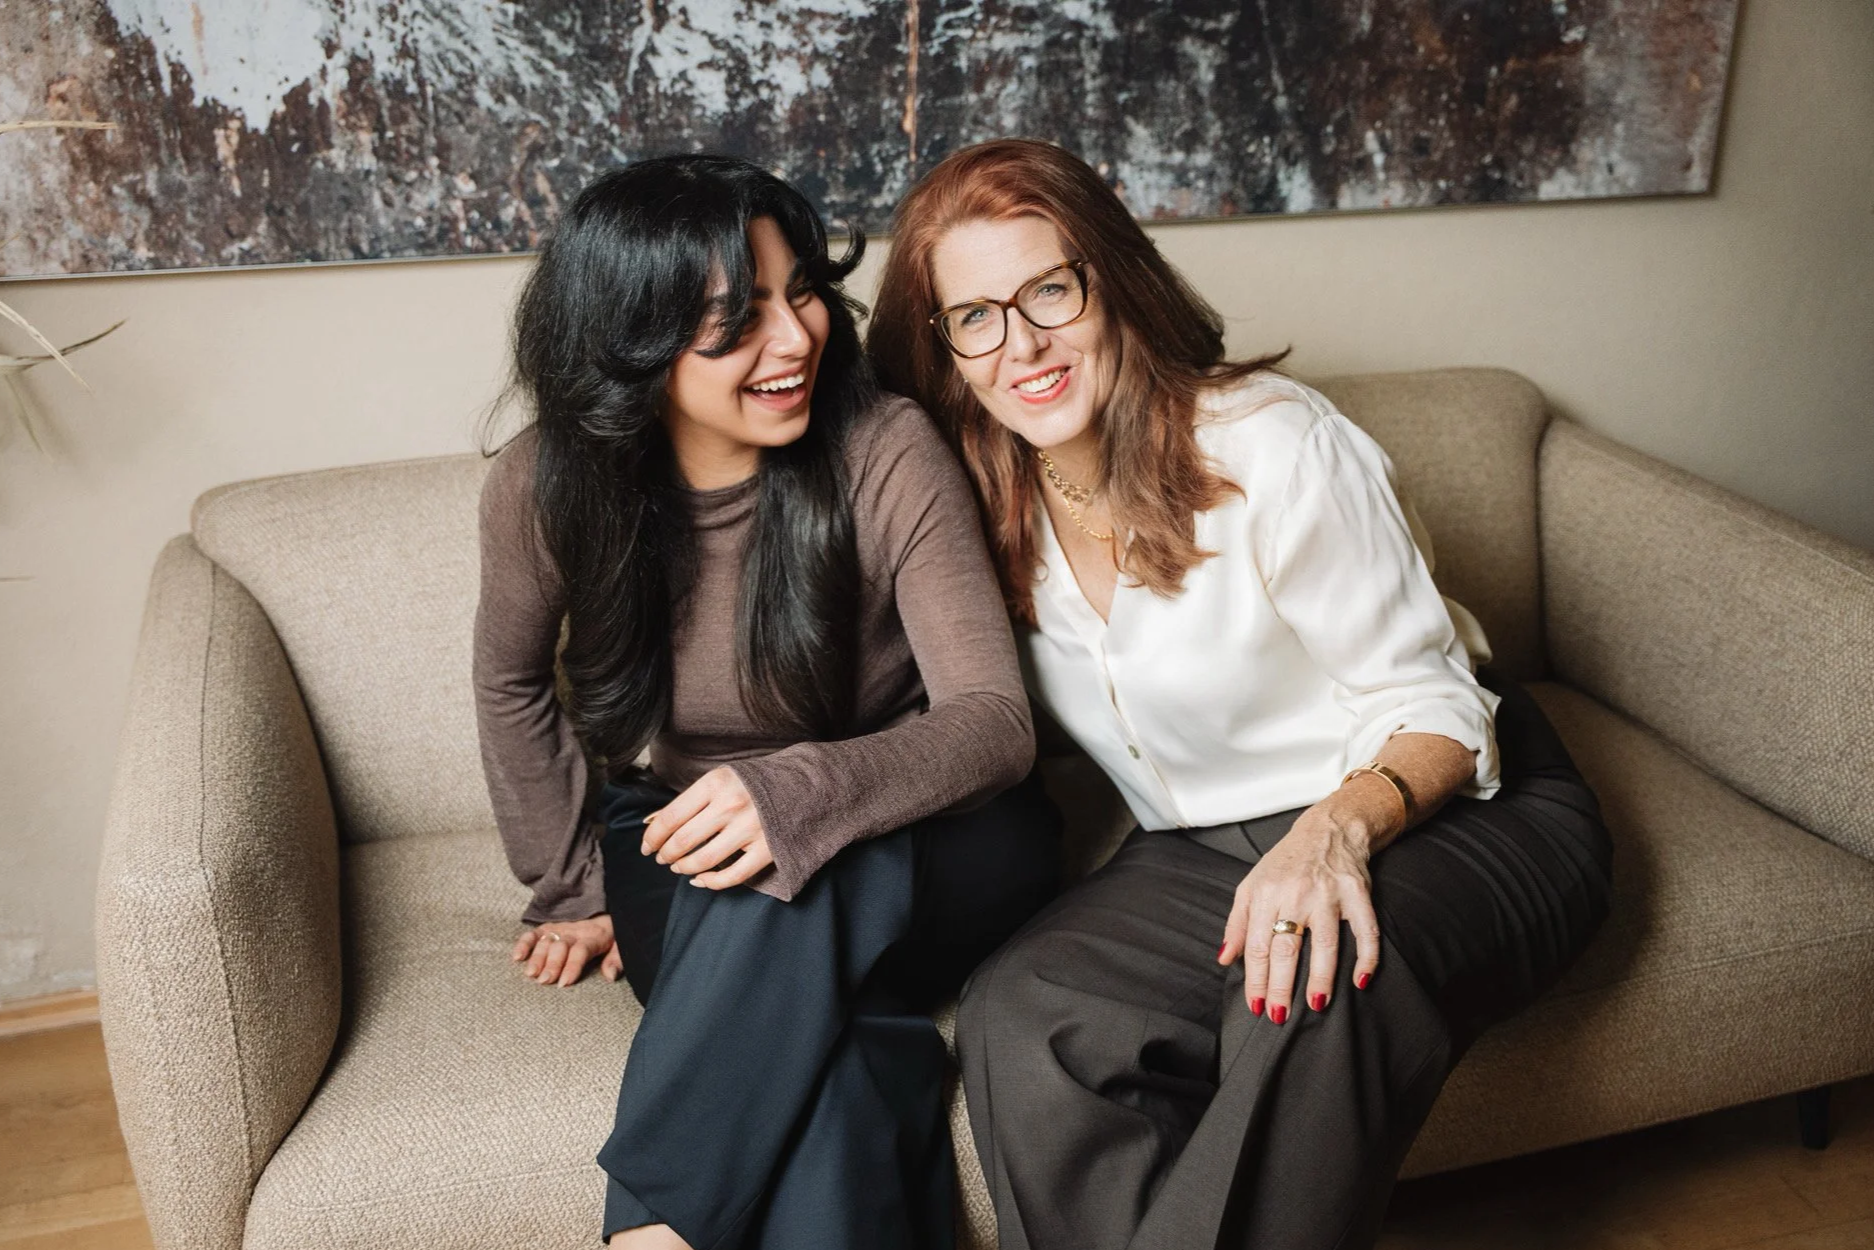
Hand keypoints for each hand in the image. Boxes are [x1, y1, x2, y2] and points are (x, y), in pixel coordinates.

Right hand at [513, 915, 621, 986]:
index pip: (581, 950)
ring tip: (530, 973)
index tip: (564, 983)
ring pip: (546, 942)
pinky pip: (534, 934)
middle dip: (552, 964)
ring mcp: (560, 930)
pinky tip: (517, 957)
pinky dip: (524, 943)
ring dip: (537, 957)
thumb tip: (610, 976)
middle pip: (561, 947)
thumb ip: (617, 960)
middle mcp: (574, 932)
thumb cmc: (612, 938)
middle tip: (544, 981)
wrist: (605, 916)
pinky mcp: (548, 929)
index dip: (572, 966)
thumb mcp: (622, 946)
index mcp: (594, 937)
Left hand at [640, 766, 774, 889]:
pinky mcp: (767, 849)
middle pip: (683, 841)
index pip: (671, 817)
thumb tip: (652, 823)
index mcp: (716, 783)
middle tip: (661, 858)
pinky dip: (710, 882)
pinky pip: (732, 876)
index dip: (652, 836)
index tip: (646, 846)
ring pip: (703, 860)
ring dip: (683, 868)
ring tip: (678, 867)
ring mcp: (751, 829)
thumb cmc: (753, 783)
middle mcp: (731, 806)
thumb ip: (690, 800)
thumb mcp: (720, 779)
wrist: (802, 784)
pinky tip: (700, 879)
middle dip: (665, 854)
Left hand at [1217, 803, 1381, 1021]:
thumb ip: (1236, 923)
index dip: (1255, 978)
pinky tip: (1360, 981)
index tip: (1255, 1004)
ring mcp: (1329, 894)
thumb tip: (1223, 958)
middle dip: (1281, 986)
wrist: (1327, 829)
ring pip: (1325, 945)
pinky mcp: (1357, 895)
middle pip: (1286, 949)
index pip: (1257, 945)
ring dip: (1320, 978)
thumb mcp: (1251, 886)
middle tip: (1279, 1015)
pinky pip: (1365, 931)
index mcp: (1265, 894)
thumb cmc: (1285, 863)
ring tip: (1316, 1006)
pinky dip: (1367, 957)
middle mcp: (1296, 894)